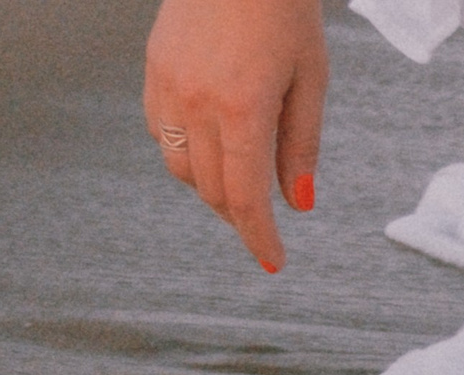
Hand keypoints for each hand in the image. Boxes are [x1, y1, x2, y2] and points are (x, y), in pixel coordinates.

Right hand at [144, 0, 328, 272]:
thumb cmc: (285, 12)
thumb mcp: (310, 79)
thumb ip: (301, 145)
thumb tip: (298, 204)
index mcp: (242, 108)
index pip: (246, 197)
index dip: (258, 238)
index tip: (272, 261)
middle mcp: (196, 102)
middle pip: (212, 189)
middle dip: (239, 216)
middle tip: (265, 224)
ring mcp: (167, 85)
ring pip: (180, 167)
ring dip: (211, 187)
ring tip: (241, 185)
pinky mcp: (153, 69)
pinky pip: (161, 133)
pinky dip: (186, 154)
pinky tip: (213, 148)